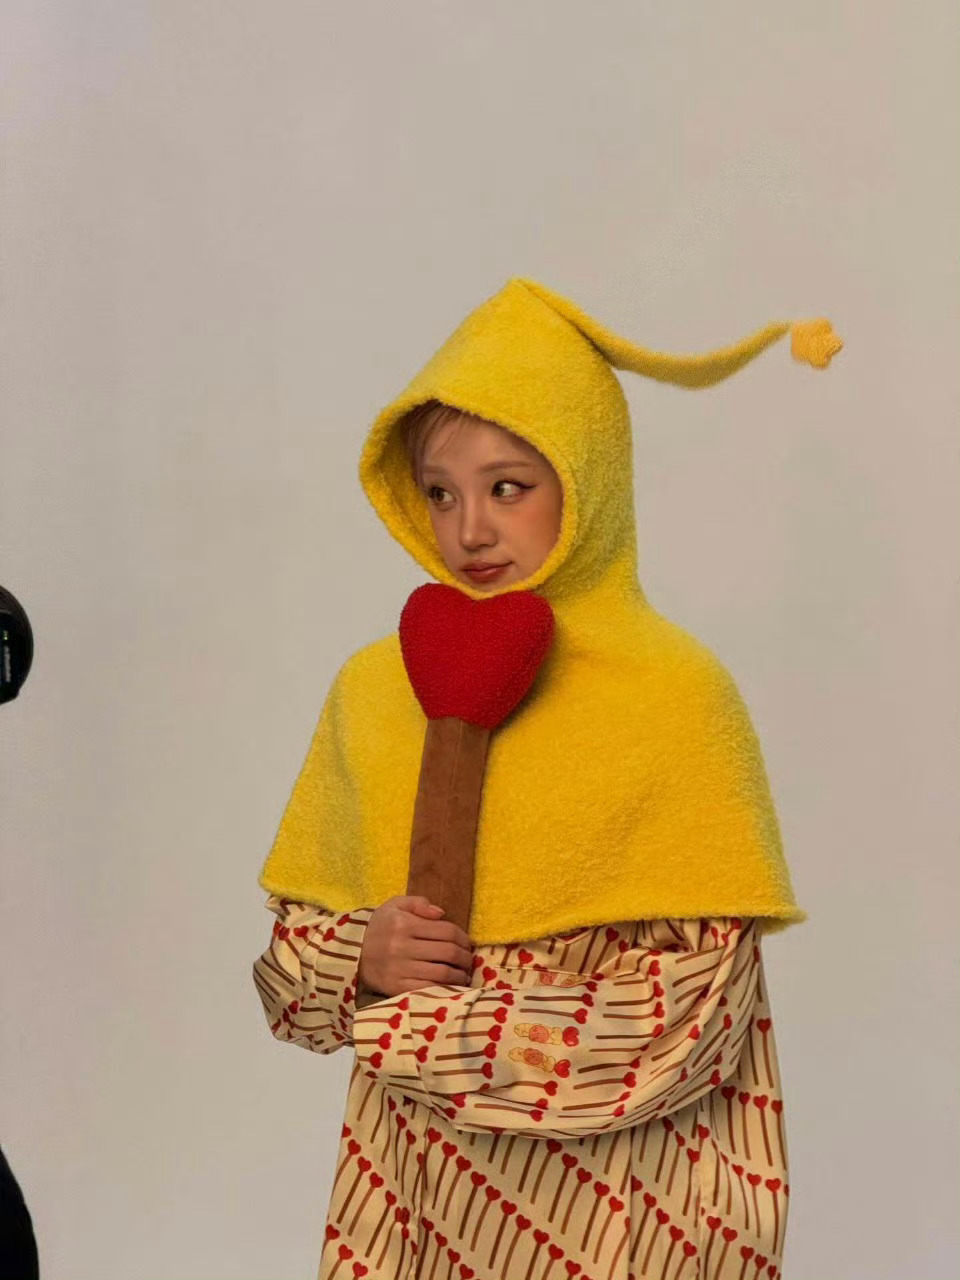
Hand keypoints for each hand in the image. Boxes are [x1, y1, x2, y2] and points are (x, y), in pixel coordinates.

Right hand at [358, 895, 473, 997]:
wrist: (353, 955)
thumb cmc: (380, 928)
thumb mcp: (394, 906)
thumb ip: (418, 903)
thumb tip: (441, 913)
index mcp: (404, 924)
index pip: (446, 931)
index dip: (463, 938)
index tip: (467, 943)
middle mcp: (402, 947)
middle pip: (448, 952)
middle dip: (465, 957)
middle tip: (468, 960)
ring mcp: (400, 969)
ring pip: (442, 973)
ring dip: (460, 975)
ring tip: (464, 974)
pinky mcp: (397, 988)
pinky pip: (428, 989)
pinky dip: (445, 989)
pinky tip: (451, 986)